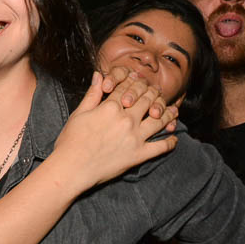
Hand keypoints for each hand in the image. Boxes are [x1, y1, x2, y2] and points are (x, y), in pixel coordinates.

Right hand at [52, 71, 178, 192]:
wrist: (71, 168)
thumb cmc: (70, 141)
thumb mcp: (78, 114)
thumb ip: (92, 94)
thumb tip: (99, 75)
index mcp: (111, 107)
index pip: (128, 88)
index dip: (134, 82)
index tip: (139, 80)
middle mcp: (126, 120)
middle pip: (147, 100)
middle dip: (153, 93)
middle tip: (158, 92)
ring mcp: (135, 137)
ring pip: (159, 120)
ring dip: (168, 113)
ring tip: (173, 111)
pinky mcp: (138, 155)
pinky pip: (161, 147)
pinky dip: (170, 142)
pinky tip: (173, 138)